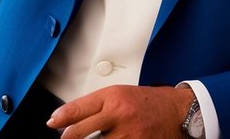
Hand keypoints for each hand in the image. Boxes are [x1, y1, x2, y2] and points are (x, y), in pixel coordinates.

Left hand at [48, 84, 193, 138]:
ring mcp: (128, 135)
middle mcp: (119, 115)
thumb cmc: (147, 102)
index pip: (78, 109)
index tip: (52, 123)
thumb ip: (95, 105)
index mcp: (113, 97)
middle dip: (68, 138)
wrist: (177, 112)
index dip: (61, 118)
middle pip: (81, 133)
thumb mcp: (119, 95)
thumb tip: (68, 118)